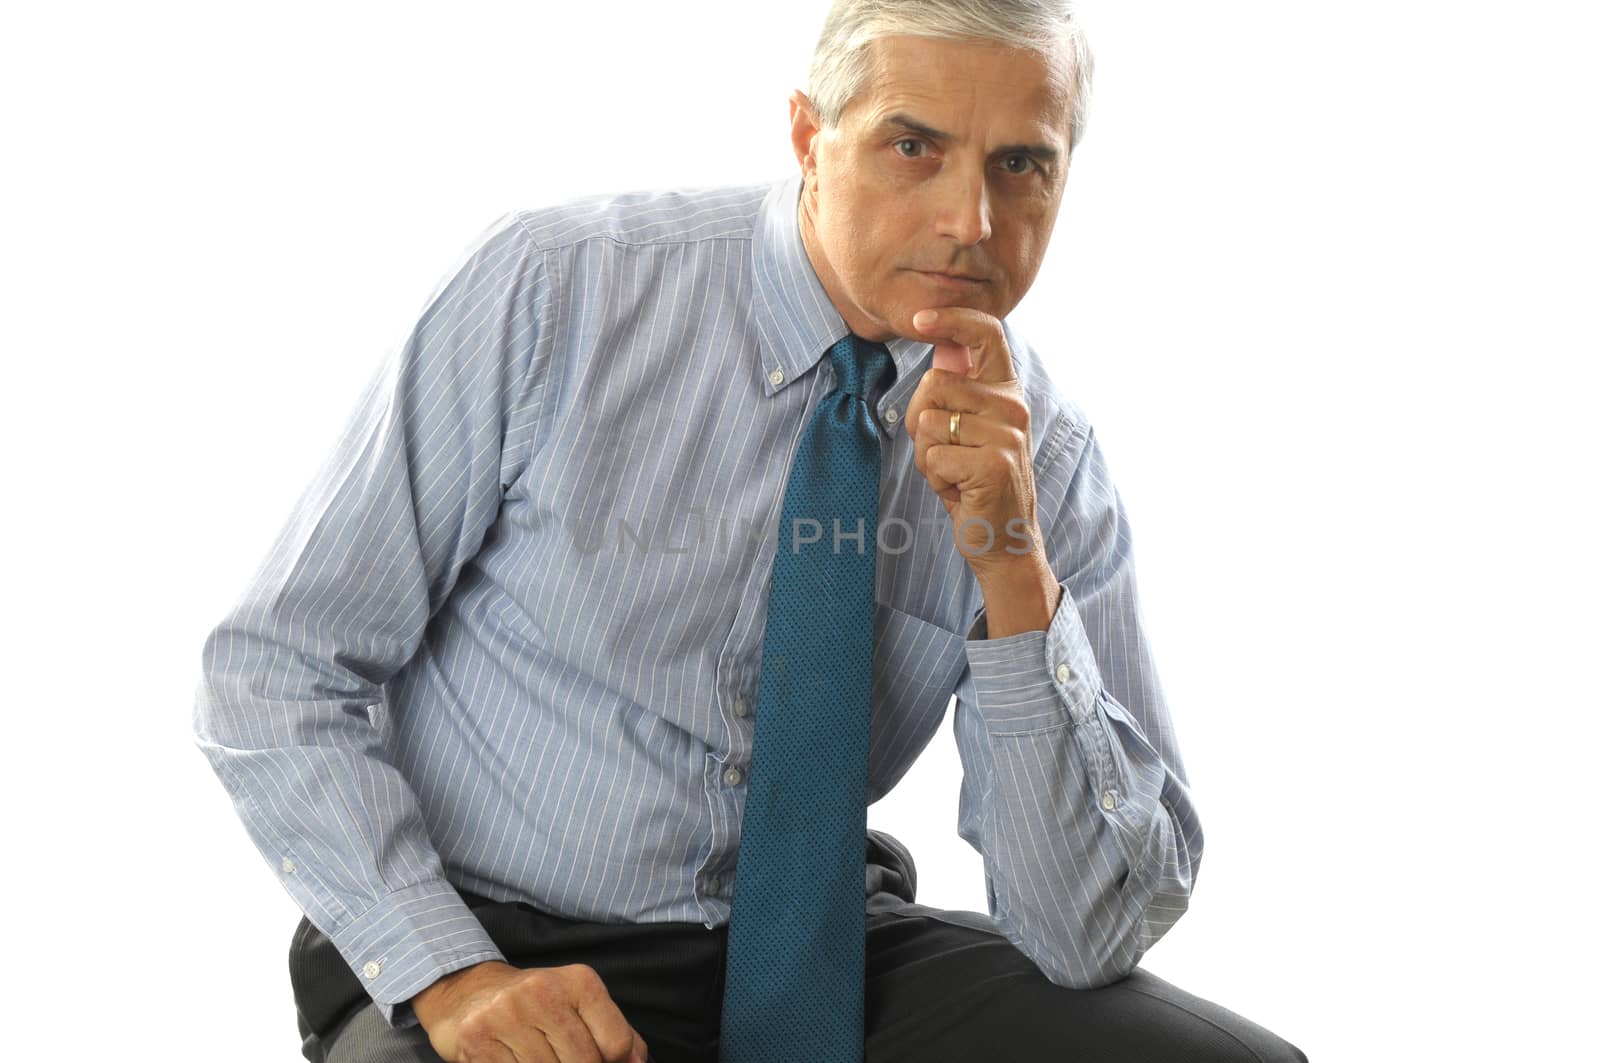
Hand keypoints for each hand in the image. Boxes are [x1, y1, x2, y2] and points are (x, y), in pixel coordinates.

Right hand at [411, 959, 649, 1062]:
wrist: (470, 993)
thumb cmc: (536, 1005)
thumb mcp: (581, 1004)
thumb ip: (616, 1033)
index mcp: (579, 981)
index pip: (616, 1044)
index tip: (598, 1061)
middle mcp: (543, 992)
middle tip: (563, 1060)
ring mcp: (507, 1016)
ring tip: (541, 1057)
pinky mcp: (477, 1040)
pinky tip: (517, 1060)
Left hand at [902, 307, 1043, 579]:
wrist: (1003, 538)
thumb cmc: (976, 480)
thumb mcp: (968, 427)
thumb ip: (958, 387)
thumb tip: (942, 343)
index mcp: (1007, 391)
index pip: (987, 333)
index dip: (951, 318)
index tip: (919, 319)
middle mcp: (1013, 407)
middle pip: (935, 381)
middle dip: (921, 420)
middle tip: (946, 452)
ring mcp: (1007, 435)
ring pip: (929, 422)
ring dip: (928, 456)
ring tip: (955, 473)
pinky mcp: (994, 464)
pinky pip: (933, 456)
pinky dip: (935, 478)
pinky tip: (959, 490)